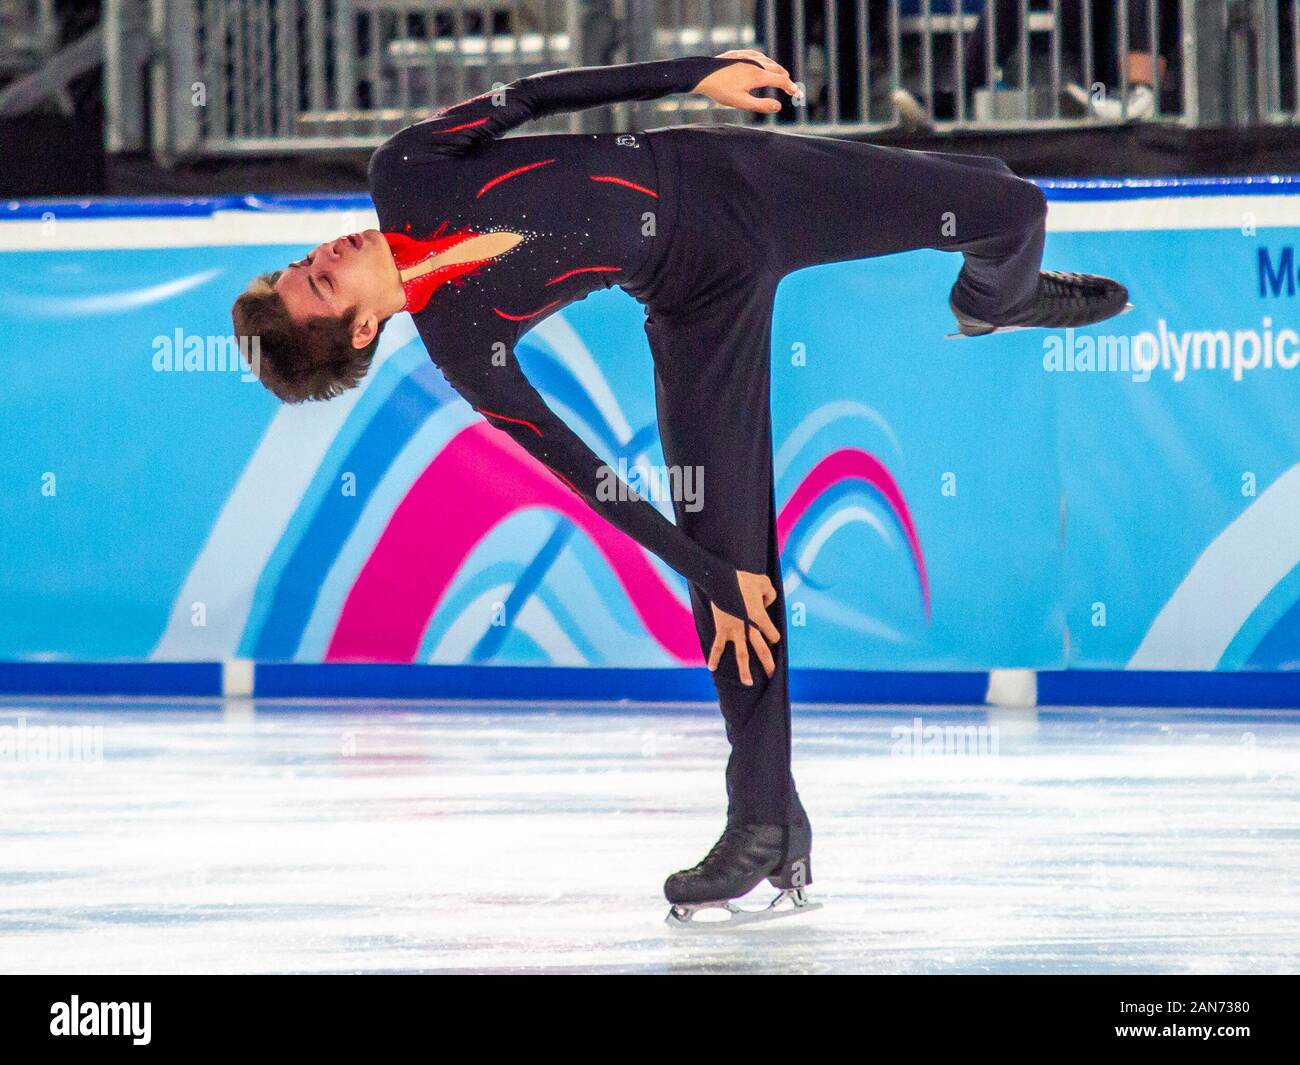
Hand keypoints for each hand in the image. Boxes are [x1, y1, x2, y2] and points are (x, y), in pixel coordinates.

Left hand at [692, 50, 798, 113]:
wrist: (703, 74)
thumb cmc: (721, 90)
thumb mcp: (742, 102)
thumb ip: (761, 105)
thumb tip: (778, 107)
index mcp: (758, 75)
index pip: (781, 80)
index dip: (791, 88)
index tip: (797, 94)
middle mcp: (756, 63)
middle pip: (776, 69)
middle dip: (785, 79)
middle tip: (790, 87)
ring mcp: (747, 57)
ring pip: (767, 61)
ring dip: (776, 68)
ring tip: (781, 74)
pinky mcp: (738, 54)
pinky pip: (757, 55)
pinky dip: (765, 60)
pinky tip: (763, 61)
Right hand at [707, 570, 781, 685]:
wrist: (721, 580)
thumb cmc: (743, 580)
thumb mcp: (763, 582)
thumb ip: (770, 594)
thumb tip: (766, 603)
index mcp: (761, 618)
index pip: (773, 635)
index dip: (773, 635)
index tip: (769, 633)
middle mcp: (750, 628)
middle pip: (762, 650)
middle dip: (768, 664)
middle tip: (772, 675)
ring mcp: (735, 631)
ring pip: (742, 655)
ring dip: (744, 670)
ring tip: (748, 683)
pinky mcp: (722, 630)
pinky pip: (718, 646)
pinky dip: (715, 657)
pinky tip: (712, 668)